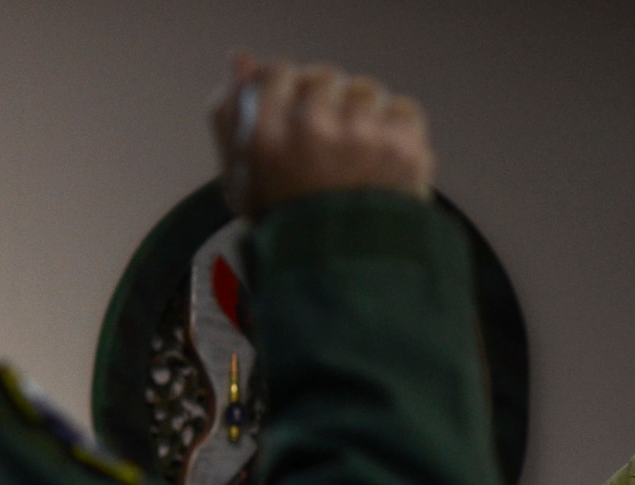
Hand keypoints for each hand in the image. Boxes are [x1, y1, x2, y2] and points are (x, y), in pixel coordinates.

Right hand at [209, 50, 434, 219]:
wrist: (348, 275)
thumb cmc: (290, 225)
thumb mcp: (241, 176)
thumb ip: (231, 113)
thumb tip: (242, 59)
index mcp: (265, 135)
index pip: (279, 71)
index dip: (290, 91)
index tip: (297, 116)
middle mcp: (311, 129)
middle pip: (324, 76)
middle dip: (327, 103)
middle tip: (330, 143)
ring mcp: (361, 137)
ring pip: (365, 90)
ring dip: (364, 115)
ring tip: (359, 156)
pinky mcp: (403, 148)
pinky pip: (403, 108)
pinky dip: (398, 128)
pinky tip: (385, 159)